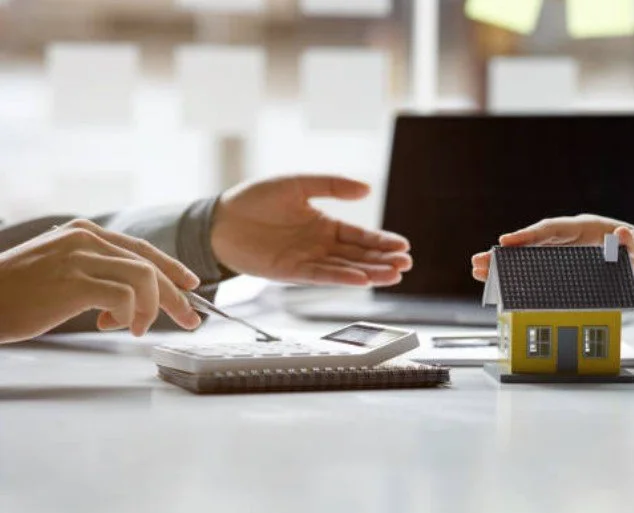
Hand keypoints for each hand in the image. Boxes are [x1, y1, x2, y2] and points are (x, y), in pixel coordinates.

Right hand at [0, 219, 201, 343]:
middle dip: (176, 295)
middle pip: (149, 264)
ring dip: (152, 307)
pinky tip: (121, 327)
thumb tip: (128, 301)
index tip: (190, 285)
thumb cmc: (15, 293)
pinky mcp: (74, 282)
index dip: (171, 268)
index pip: (141, 249)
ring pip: (144, 277)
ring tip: (139, 328)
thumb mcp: (59, 271)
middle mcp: (85, 238)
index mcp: (84, 233)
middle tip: (191, 320)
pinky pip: (126, 296)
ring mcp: (80, 258)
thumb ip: (94, 274)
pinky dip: (133, 314)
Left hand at [210, 175, 411, 286]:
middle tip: (406, 264)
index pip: (360, 235)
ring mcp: (307, 260)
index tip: (403, 246)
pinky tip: (361, 279)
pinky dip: (341, 278)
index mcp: (324, 224)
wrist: (220, 218)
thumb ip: (332, 185)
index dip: (382, 241)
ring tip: (394, 275)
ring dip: (369, 273)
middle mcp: (319, 245)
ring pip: (345, 268)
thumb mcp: (299, 183)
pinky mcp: (290, 272)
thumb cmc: (256, 198)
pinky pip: (320, 276)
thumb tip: (366, 188)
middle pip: (358, 255)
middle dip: (383, 260)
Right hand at [470, 214, 633, 294]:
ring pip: (528, 255)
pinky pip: (536, 267)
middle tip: (479, 260)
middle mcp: (570, 237)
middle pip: (531, 243)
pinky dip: (517, 273)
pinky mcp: (564, 263)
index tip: (505, 241)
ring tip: (478, 271)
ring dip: (504, 263)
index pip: (551, 229)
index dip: (528, 235)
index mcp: (585, 227)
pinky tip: (499, 281)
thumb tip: (622, 234)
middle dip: (505, 252)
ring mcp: (565, 250)